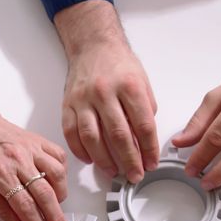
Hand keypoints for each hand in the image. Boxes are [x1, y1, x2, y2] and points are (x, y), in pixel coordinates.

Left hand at [0, 86, 69, 220]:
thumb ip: (0, 207)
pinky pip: (58, 157)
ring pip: (57, 175)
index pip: (25, 206)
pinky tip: (58, 184)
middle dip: (56, 219)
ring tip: (59, 210)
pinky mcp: (37, 140)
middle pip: (45, 195)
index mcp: (0, 173)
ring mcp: (30, 148)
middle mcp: (18, 160)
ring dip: (61, 197)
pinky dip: (62, 173)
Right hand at [53, 0, 158, 182]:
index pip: (143, 125)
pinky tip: (90, 160)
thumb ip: (144, 111)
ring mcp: (84, 99)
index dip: (149, 149)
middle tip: (135, 175)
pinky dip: (80, 150)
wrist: (93, 45)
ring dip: (104, 160)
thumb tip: (145, 142)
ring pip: (93, 138)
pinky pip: (71, 133)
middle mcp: (105, 92)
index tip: (152, 162)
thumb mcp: (142, 82)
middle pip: (119, 135)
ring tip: (114, 171)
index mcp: (129, 87)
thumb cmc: (119, 64)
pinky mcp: (68, 104)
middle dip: (129, 160)